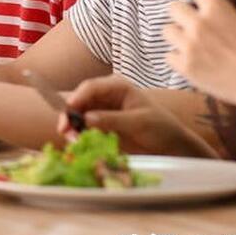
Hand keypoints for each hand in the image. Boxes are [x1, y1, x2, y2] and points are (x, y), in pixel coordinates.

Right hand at [63, 74, 217, 157]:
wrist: (171, 147)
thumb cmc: (160, 128)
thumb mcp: (139, 122)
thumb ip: (112, 119)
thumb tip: (87, 118)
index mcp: (117, 87)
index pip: (91, 87)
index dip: (78, 97)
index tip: (69, 110)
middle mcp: (105, 97)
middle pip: (79, 101)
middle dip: (70, 114)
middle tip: (64, 130)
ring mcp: (101, 112)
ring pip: (77, 116)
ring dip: (72, 127)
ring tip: (72, 140)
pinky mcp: (100, 127)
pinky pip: (83, 129)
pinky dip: (78, 136)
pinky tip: (78, 143)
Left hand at [165, 0, 235, 110]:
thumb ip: (221, 14)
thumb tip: (206, 8)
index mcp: (217, 8)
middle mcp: (199, 23)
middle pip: (173, 7)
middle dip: (182, 14)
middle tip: (190, 24)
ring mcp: (190, 45)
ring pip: (167, 31)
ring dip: (177, 36)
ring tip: (191, 45)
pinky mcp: (185, 66)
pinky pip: (169, 56)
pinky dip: (178, 59)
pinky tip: (192, 62)